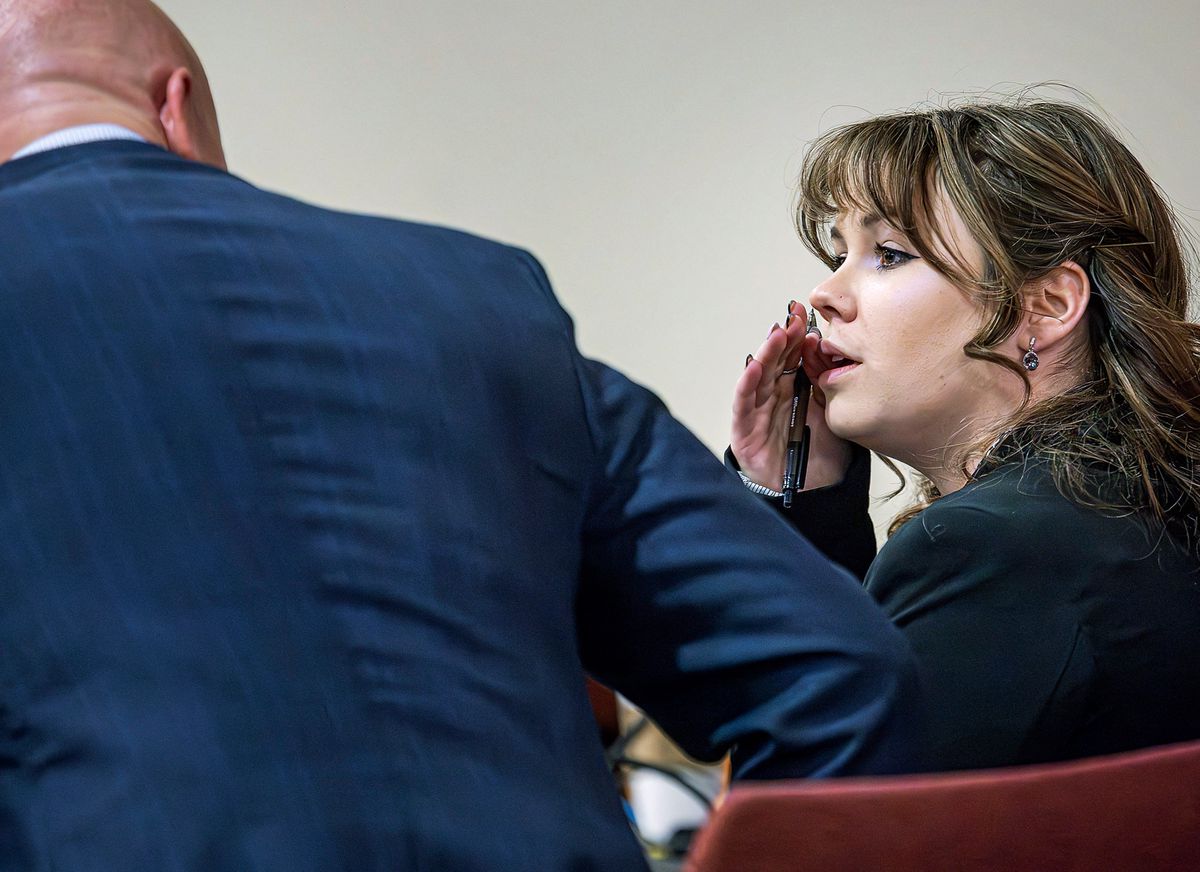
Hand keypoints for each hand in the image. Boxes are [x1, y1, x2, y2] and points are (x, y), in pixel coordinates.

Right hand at [731, 310, 852, 491]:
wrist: (815, 492)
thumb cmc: (820, 455)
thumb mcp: (832, 412)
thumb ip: (826, 384)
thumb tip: (824, 350)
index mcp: (794, 389)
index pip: (793, 355)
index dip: (797, 334)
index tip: (804, 312)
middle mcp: (774, 396)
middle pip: (775, 360)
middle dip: (783, 337)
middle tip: (792, 316)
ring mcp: (758, 410)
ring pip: (759, 376)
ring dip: (766, 354)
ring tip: (777, 334)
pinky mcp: (745, 429)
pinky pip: (744, 403)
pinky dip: (747, 384)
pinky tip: (754, 367)